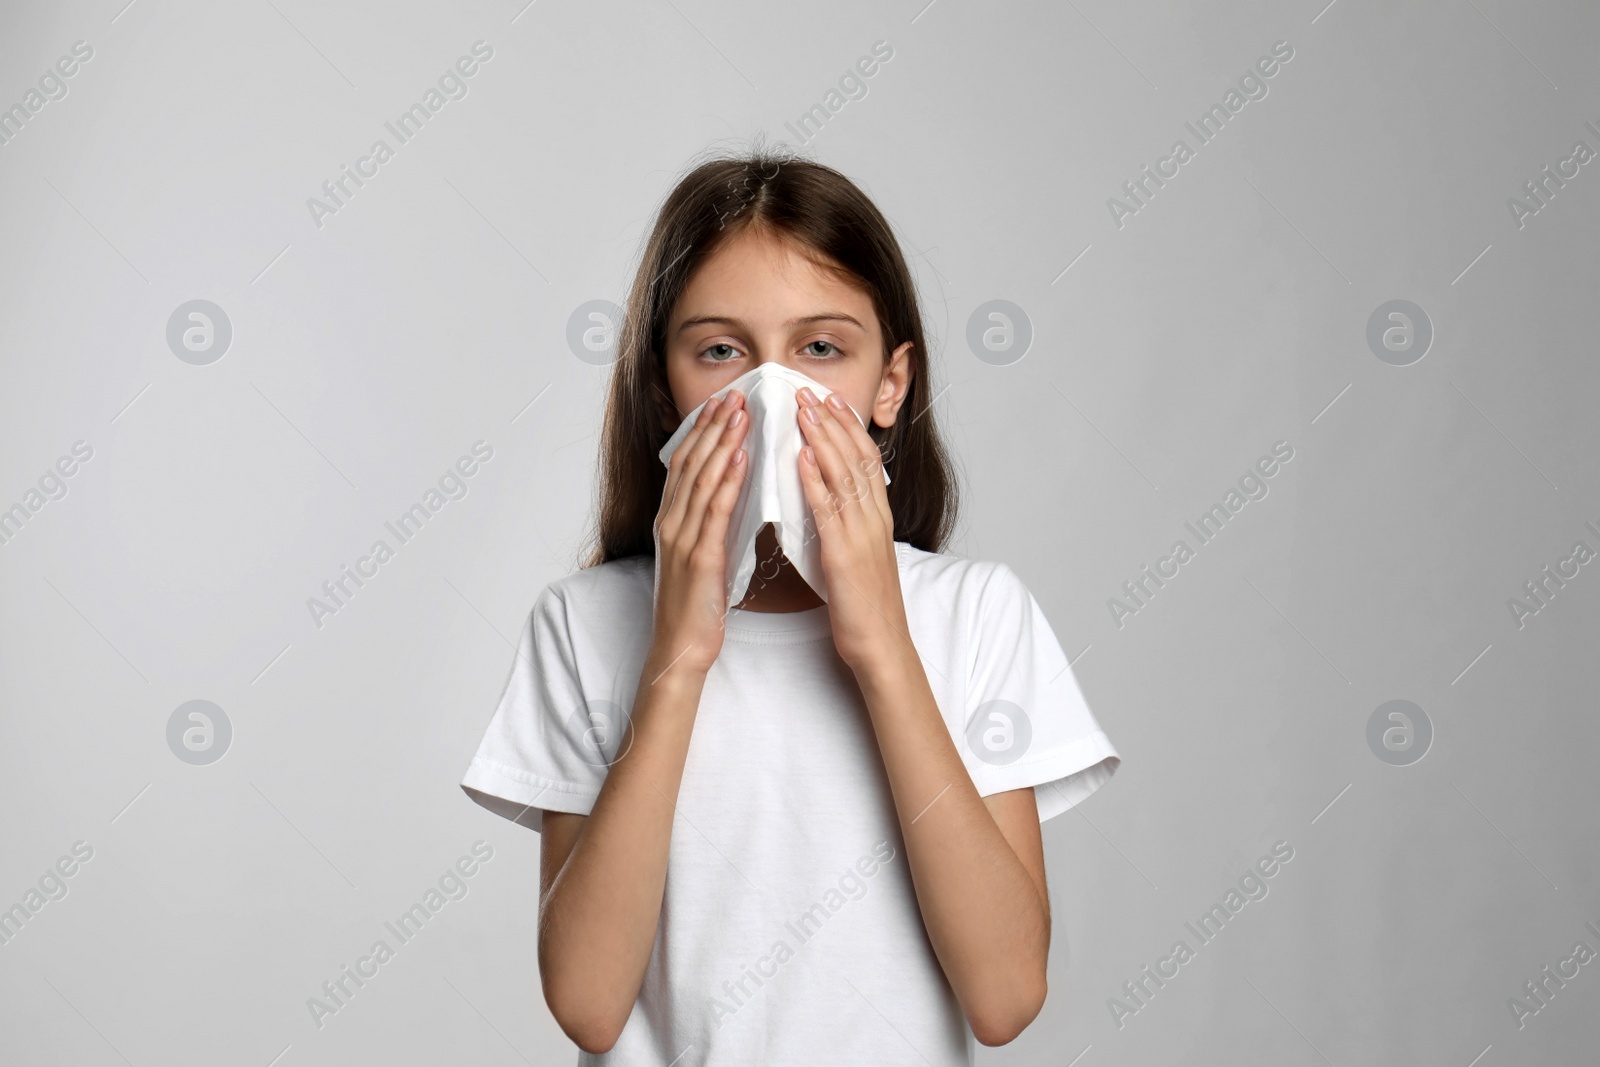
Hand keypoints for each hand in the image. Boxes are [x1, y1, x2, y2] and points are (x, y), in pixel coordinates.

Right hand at [650, 389, 749, 677]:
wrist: (682, 648)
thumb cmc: (696, 606)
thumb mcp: (702, 554)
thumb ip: (710, 522)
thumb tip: (733, 492)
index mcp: (671, 520)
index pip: (685, 463)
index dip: (703, 430)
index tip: (722, 402)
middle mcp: (671, 523)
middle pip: (690, 462)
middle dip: (713, 425)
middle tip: (735, 394)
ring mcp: (682, 538)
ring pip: (701, 479)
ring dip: (722, 442)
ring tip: (741, 414)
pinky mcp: (699, 557)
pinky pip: (714, 511)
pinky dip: (728, 481)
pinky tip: (742, 458)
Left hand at [795, 386, 908, 671]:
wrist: (881, 645)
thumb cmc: (866, 606)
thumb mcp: (860, 555)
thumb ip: (849, 525)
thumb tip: (830, 501)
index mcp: (878, 518)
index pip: (866, 459)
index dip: (848, 426)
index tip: (830, 399)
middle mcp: (873, 519)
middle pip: (856, 457)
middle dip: (832, 420)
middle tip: (808, 390)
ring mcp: (861, 534)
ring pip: (844, 474)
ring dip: (822, 438)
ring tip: (802, 409)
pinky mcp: (844, 554)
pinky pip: (829, 509)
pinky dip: (815, 479)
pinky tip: (801, 456)